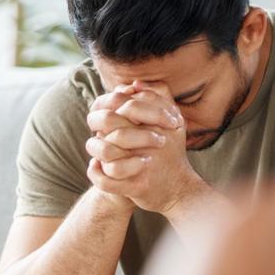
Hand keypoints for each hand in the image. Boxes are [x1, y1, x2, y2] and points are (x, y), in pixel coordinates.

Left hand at [85, 82, 210, 214]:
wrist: (180, 190)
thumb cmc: (170, 152)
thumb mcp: (172, 122)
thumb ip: (158, 98)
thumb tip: (133, 84)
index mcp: (161, 124)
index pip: (128, 104)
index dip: (111, 103)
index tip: (107, 110)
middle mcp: (154, 142)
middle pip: (112, 122)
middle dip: (98, 122)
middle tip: (96, 126)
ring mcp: (145, 165)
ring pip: (105, 151)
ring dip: (94, 147)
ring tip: (94, 146)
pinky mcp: (137, 186)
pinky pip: (106, 179)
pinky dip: (95, 172)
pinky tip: (96, 165)